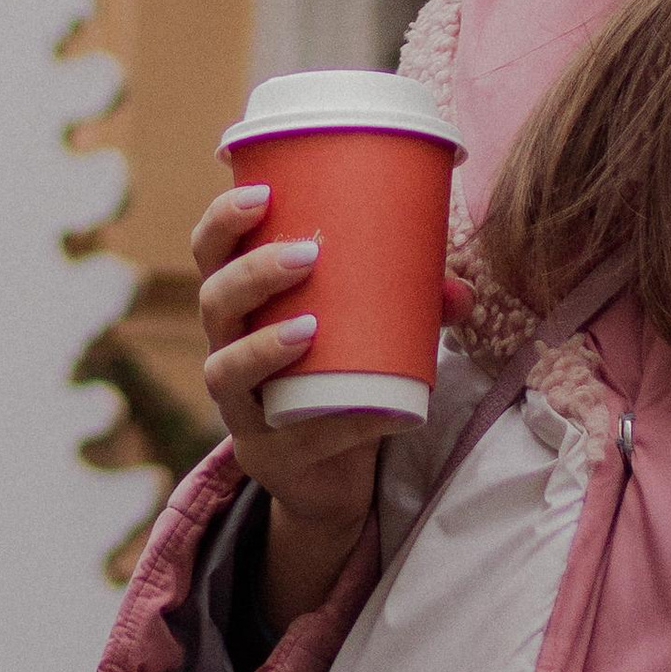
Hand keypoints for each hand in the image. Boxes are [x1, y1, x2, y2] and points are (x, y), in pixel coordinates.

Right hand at [194, 187, 396, 628]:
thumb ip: (411, 306)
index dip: (222, 222)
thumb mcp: (369, 334)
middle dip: (252, 273)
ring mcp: (240, 408)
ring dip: (263, 345)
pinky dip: (343, 424)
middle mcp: (226, 351)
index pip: (211, 255)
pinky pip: (296, 438)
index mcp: (242, 309)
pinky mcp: (268, 455)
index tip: (259, 194)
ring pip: (225, 370)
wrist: (329, 477)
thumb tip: (459, 290)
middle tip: (307, 254)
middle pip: (213, 303)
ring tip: (310, 327)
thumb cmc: (340, 381)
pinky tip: (384, 411)